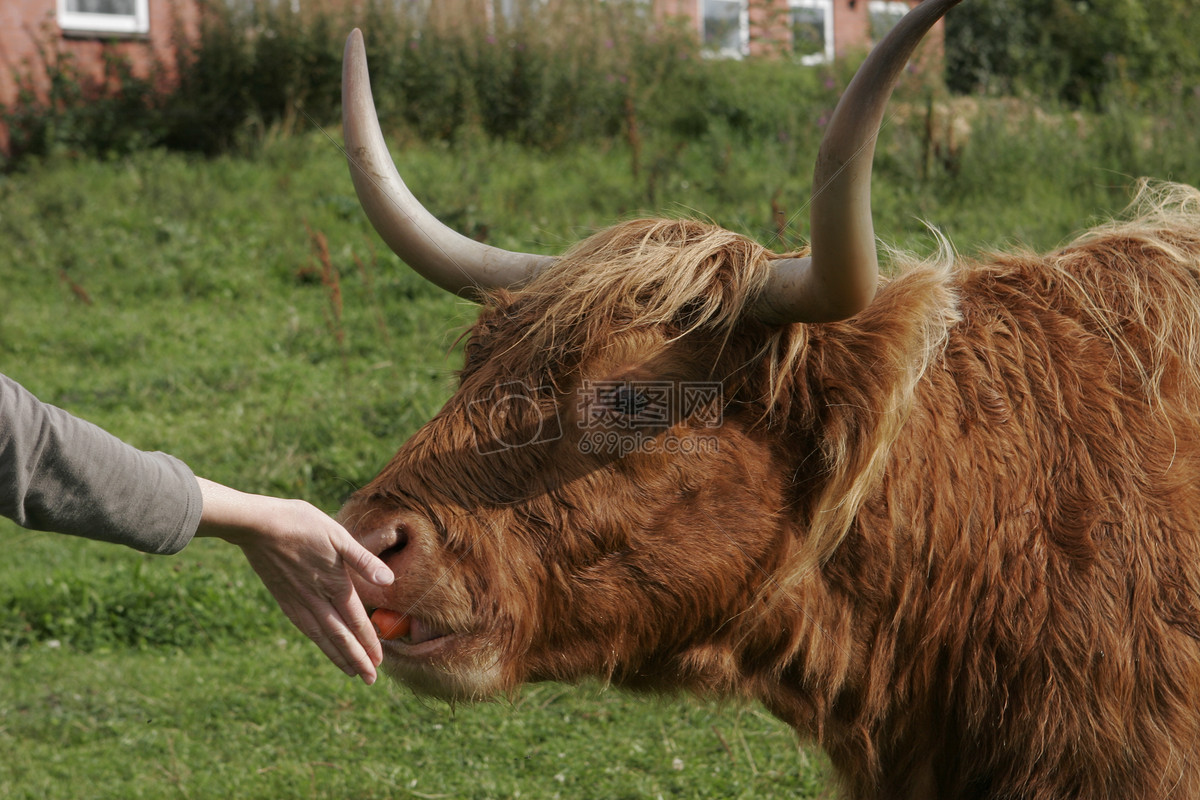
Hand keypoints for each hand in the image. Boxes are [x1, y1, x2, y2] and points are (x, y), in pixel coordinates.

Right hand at [194, 478, 393, 683]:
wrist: (258, 525)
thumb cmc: (302, 524)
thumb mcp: (338, 535)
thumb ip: (364, 561)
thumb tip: (389, 581)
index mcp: (335, 584)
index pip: (356, 621)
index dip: (369, 642)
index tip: (379, 662)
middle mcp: (317, 599)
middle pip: (340, 637)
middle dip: (356, 659)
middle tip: (369, 680)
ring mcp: (298, 601)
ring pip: (321, 637)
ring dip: (338, 656)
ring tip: (350, 672)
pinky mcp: (284, 599)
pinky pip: (305, 627)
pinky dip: (318, 642)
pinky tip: (322, 645)